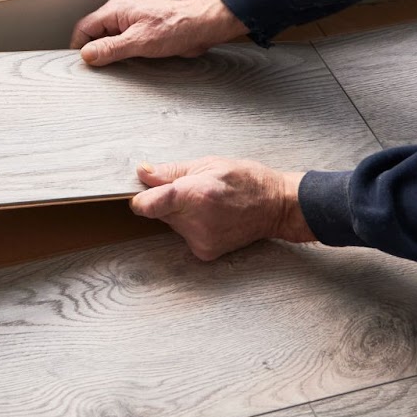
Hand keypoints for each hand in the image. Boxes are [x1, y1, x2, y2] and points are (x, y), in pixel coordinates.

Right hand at [70, 0, 245, 66]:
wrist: (202, 26)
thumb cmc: (177, 26)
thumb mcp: (139, 41)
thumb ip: (110, 48)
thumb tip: (87, 55)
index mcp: (116, 10)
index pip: (85, 28)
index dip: (81, 47)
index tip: (84, 64)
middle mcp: (120, 14)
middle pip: (94, 34)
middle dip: (95, 51)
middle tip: (101, 68)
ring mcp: (130, 23)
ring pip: (108, 40)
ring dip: (110, 54)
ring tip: (119, 64)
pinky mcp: (140, 32)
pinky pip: (121, 44)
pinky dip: (121, 55)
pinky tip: (129, 62)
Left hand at [130, 157, 315, 260]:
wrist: (276, 206)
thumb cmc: (247, 180)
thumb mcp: (208, 164)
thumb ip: (170, 171)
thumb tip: (143, 173)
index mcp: (194, 194)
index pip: (148, 205)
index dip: (140, 198)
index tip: (139, 194)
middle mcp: (195, 221)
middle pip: (159, 212)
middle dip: (167, 200)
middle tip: (192, 190)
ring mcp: (200, 240)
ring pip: (172, 224)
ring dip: (181, 213)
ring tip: (208, 203)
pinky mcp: (205, 252)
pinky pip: (185, 235)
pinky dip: (192, 226)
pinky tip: (213, 218)